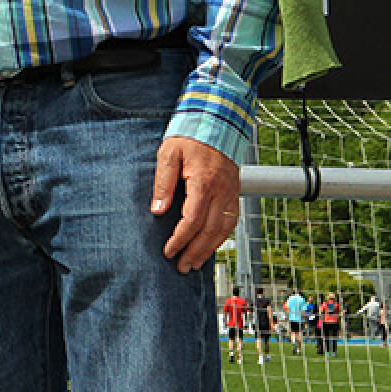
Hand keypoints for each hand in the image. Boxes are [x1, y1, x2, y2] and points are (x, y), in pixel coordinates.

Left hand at [152, 135, 240, 272]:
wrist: (216, 124)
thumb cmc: (189, 138)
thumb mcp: (168, 154)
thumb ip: (163, 183)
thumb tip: (158, 210)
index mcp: (203, 182)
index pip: (192, 220)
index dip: (180, 239)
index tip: (168, 251)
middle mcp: (221, 192)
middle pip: (209, 231)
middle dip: (194, 252)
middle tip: (180, 267)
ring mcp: (231, 194)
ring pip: (223, 231)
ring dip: (208, 250)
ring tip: (194, 264)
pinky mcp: (234, 194)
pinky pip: (231, 223)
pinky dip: (221, 239)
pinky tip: (210, 247)